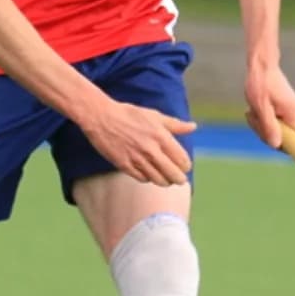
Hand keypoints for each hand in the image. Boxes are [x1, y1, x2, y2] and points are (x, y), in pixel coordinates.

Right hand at [80, 99, 196, 186]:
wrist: (101, 117)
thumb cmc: (128, 114)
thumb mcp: (154, 115)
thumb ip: (175, 124)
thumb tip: (193, 127)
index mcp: (161, 137)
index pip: (182, 160)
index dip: (185, 166)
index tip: (184, 166)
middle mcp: (151, 150)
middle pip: (173, 174)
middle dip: (178, 179)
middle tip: (178, 179)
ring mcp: (137, 159)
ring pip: (158, 179)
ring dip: (164, 181)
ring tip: (164, 179)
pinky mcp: (124, 164)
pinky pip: (141, 178)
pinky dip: (147, 178)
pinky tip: (147, 174)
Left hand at [245, 62, 294, 147]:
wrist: (262, 67)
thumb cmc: (260, 83)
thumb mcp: (260, 106)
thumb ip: (269, 126)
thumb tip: (276, 145)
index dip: (290, 147)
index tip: (271, 140)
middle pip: (287, 140)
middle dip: (267, 134)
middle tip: (254, 118)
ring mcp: (293, 115)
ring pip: (278, 133)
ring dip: (262, 126)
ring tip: (252, 111)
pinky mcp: (286, 113)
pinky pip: (275, 125)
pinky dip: (262, 121)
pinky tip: (255, 111)